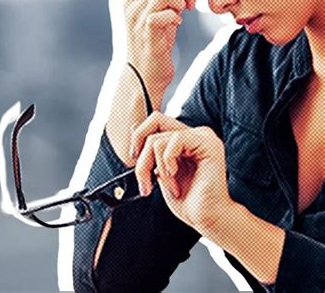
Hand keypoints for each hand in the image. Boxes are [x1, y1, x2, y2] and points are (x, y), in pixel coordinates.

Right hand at [122, 0, 217, 97]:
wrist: (144, 75)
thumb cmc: (155, 44)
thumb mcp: (164, 14)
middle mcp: (128, 2)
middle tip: (193, 3)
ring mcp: (135, 15)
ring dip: (182, 0)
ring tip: (184, 13)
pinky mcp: (144, 28)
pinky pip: (166, 10)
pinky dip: (175, 15)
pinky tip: (175, 24)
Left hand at [131, 111, 231, 231]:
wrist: (207, 219)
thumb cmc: (188, 201)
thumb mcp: (159, 172)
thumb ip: (150, 150)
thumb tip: (133, 127)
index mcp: (184, 139)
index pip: (154, 122)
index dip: (138, 139)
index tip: (136, 163)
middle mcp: (194, 134)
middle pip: (154, 121)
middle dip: (141, 153)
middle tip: (144, 177)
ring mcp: (203, 136)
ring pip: (158, 138)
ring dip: (154, 167)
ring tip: (167, 184)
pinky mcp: (209, 143)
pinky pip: (175, 139)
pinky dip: (167, 162)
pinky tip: (175, 176)